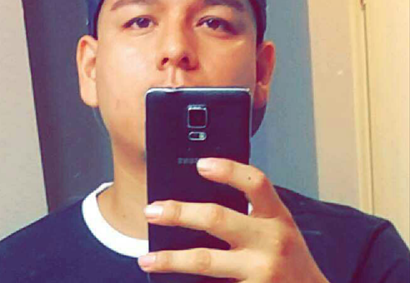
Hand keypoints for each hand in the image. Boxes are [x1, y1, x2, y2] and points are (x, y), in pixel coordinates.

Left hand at [138, 158, 328, 281]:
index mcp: (277, 217)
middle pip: (217, 218)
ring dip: (171, 259)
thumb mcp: (278, 227)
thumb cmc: (288, 258)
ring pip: (205, 260)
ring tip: (147, 258)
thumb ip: (251, 213)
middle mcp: (270, 242)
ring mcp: (261, 272)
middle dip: (179, 213)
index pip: (255, 183)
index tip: (200, 164)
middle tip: (152, 211)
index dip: (228, 170)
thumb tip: (199, 200)